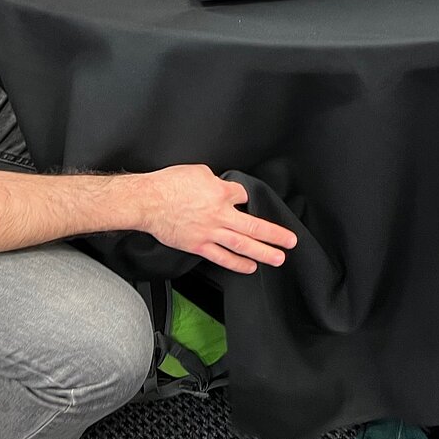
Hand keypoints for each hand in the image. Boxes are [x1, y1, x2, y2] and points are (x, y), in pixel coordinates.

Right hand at [135, 164, 297, 273]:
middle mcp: (219, 213)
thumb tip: (219, 185)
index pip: (243, 195)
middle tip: (290, 241)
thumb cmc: (168, 184)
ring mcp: (210, 232)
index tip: (243, 200)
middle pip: (254, 225)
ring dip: (263, 252)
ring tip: (278, 258)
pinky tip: (250, 266)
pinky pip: (222, 257)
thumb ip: (213, 180)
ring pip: (242, 244)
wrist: (147, 202)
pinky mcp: (198, 245)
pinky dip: (237, 263)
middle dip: (274, 234)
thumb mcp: (197, 171)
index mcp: (220, 192)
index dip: (245, 197)